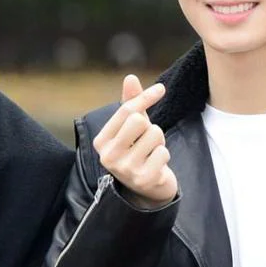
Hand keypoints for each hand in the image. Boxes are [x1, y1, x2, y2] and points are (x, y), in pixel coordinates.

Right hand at [93, 74, 177, 208]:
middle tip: (147, 140)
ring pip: (154, 135)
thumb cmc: (138, 151)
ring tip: (151, 153)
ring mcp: (125, 169)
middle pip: (139, 121)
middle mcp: (108, 156)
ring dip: (159, 142)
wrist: (148, 188)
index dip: (146, 97)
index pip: (127, 109)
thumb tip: (130, 77)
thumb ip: (131, 103)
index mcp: (101, 141)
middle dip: (150, 127)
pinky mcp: (143, 179)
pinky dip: (164, 156)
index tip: (160, 89)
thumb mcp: (132, 127)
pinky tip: (156, 166)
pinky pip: (163, 152)